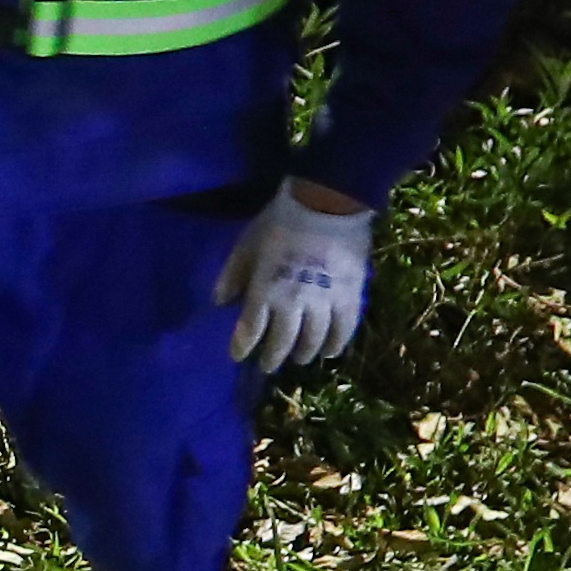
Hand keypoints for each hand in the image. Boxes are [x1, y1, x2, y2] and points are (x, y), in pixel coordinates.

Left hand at [219, 184, 374, 369]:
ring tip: (298, 359)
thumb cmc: (280, 221)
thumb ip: (234, 275)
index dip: (243, 346)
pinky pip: (344, 330)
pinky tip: (330, 352)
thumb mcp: (248, 244)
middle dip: (272, 357)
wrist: (327, 204)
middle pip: (282, 342)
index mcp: (265, 290)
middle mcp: (293, 304)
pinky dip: (336, 344)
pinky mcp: (350, 297)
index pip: (250, 330)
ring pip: (313, 340)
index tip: (238, 356)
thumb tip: (220, 303)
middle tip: (268, 366)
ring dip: (303, 354)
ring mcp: (324, 303)